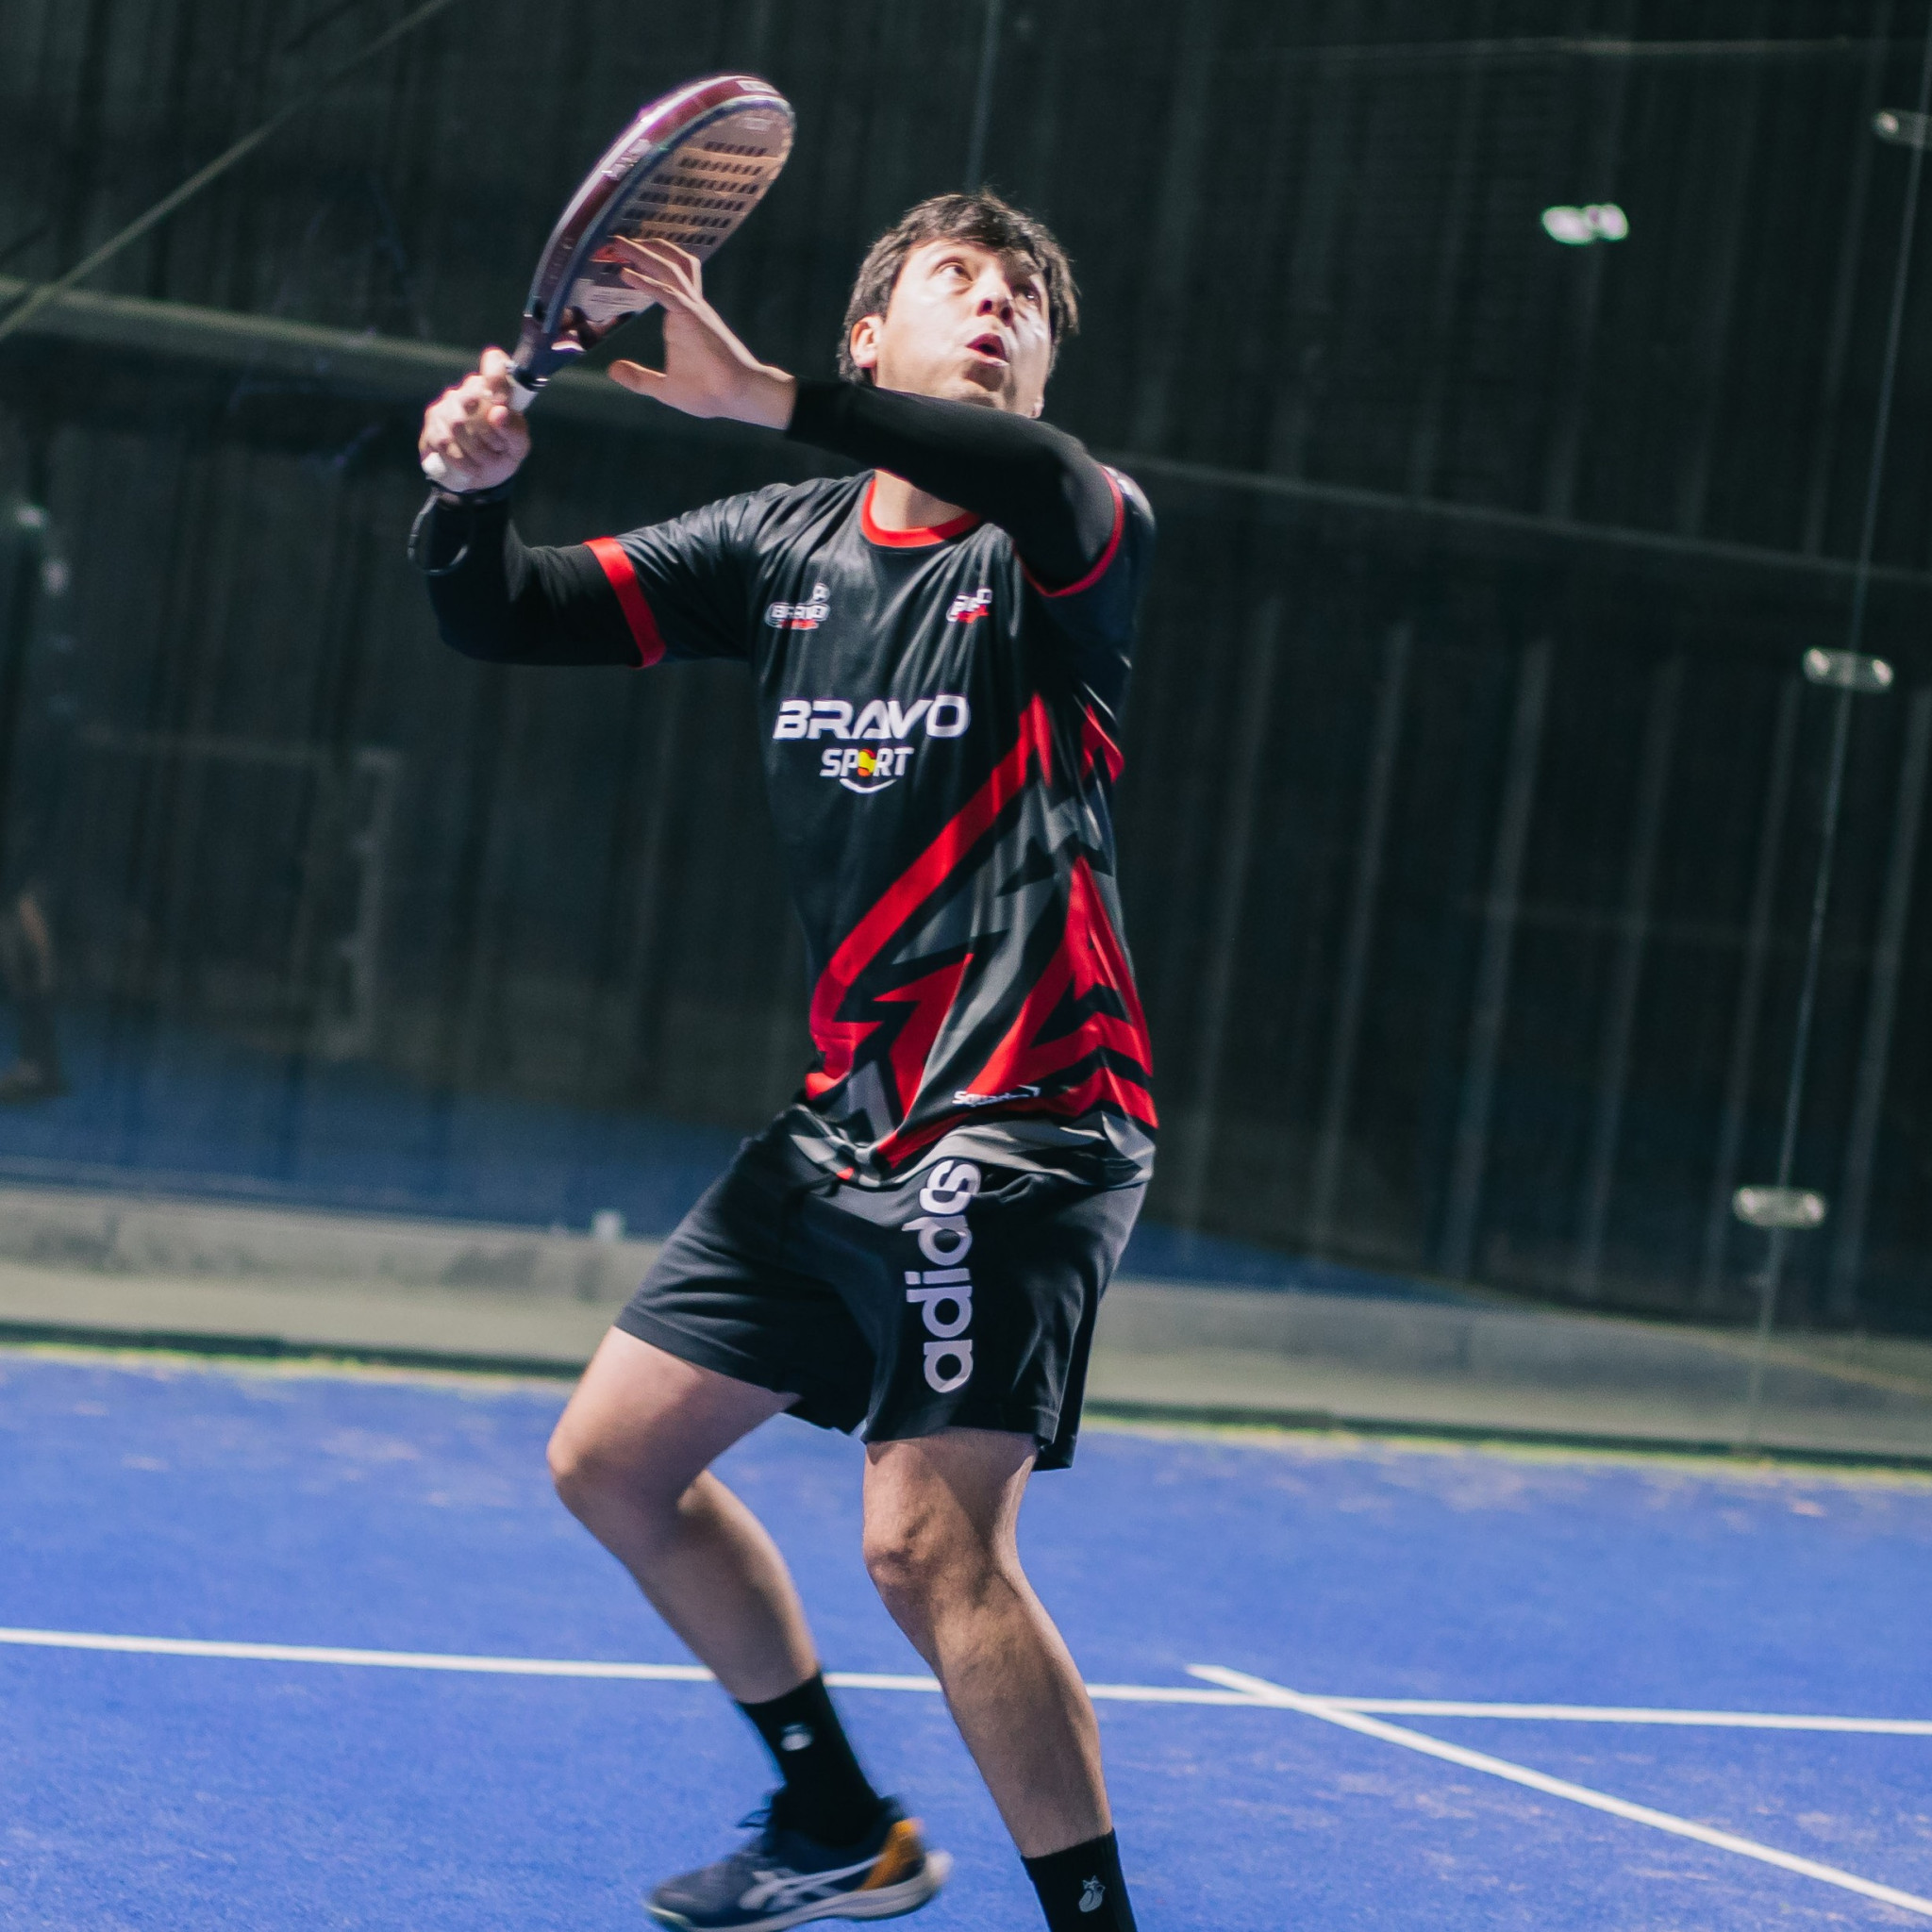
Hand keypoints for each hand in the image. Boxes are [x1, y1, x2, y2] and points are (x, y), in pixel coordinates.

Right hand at [418, 347, 530, 490]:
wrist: (478, 477)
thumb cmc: (502, 454)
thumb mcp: (517, 447)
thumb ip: (514, 430)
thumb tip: (498, 412)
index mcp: (497, 389)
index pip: (495, 361)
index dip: (496, 375)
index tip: (502, 401)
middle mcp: (471, 388)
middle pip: (474, 399)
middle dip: (489, 434)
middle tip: (499, 450)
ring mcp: (449, 402)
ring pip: (457, 423)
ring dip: (475, 450)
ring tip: (485, 461)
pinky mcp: (433, 419)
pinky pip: (444, 439)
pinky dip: (461, 459)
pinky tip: (470, 467)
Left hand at [605, 240, 795, 429]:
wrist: (737, 397)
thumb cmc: (710, 392)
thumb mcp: (666, 388)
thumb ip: (640, 378)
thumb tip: (613, 370)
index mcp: (684, 318)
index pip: (667, 280)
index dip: (648, 265)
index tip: (624, 258)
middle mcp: (690, 307)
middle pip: (669, 264)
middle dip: (645, 248)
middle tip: (617, 240)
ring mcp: (693, 310)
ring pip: (669, 269)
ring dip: (644, 254)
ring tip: (620, 244)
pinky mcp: (693, 319)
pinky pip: (667, 293)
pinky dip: (645, 282)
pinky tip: (625, 274)